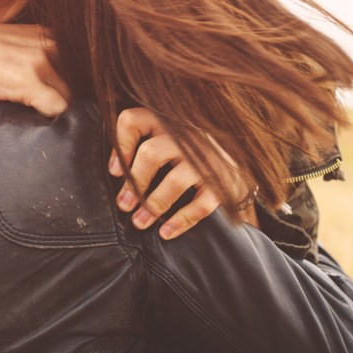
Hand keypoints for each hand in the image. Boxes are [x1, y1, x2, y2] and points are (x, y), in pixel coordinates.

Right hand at [0, 19, 70, 121]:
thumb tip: (57, 93)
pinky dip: (49, 121)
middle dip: (61, 102)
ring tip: (31, 117)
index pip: (78, 70)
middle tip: (40, 114)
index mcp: (48, 34)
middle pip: (75, 86)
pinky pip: (58, 110)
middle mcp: (50, 43)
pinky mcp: (29, 80)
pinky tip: (29, 120)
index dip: (66, 90)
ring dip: (53, 113)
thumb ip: (36, 59)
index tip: (54, 103)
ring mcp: (41, 60)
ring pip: (68, 100)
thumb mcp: (12, 47)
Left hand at [108, 107, 256, 239]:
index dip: (120, 145)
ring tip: (140, 222)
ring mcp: (206, 158)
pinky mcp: (222, 182)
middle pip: (151, 153)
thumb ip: (144, 141)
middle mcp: (186, 135)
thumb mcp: (168, 137)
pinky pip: (200, 204)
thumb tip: (114, 170)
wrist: (238, 164)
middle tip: (124, 205)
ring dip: (153, 205)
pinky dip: (181, 220)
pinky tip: (166, 232)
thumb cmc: (190, 153)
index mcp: (167, 121)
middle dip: (135, 183)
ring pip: (174, 180)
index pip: (133, 120)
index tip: (115, 172)